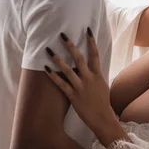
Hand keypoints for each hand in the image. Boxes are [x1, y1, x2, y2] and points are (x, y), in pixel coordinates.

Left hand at [45, 28, 127, 146]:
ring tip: (48, 49)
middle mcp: (89, 78)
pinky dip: (53, 76)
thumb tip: (92, 66)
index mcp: (98, 75)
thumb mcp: (103, 85)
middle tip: (62, 35)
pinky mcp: (73, 96)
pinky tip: (45, 69)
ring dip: (57, 59)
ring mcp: (81, 87)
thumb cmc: (103, 102)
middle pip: (79, 58)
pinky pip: (61, 84)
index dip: (91, 42)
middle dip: (70, 45)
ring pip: (67, 70)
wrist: (102, 118)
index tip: (87, 30)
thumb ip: (96, 75)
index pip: (95, 54)